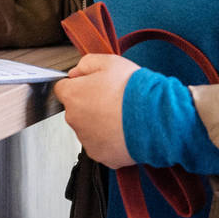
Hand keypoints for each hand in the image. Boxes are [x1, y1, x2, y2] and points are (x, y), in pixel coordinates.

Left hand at [52, 53, 138, 167]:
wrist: (155, 117)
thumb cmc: (133, 90)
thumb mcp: (108, 62)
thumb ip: (85, 64)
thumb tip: (75, 72)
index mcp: (72, 96)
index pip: (63, 89)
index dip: (78, 86)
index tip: (92, 87)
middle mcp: (74, 120)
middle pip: (76, 111)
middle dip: (90, 106)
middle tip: (112, 101)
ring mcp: (86, 139)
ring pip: (88, 129)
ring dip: (100, 124)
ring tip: (121, 116)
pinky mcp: (101, 155)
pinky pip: (101, 146)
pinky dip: (110, 140)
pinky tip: (124, 131)